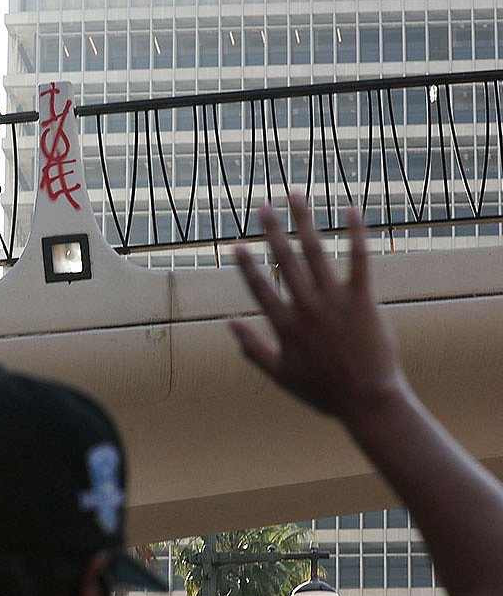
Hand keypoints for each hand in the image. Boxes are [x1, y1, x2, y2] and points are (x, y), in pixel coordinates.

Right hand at [231, 193, 405, 420]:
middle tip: (263, 206)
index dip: (247, 265)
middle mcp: (306, 308)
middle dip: (272, 230)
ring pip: (315, 252)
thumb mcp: (280, 374)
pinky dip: (355, 234)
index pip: (260, 288)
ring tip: (296, 196)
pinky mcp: (363, 300)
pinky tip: (350, 210)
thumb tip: (228, 323)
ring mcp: (335, 301)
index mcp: (285, 326)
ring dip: (304, 221)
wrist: (367, 399)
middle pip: (285, 261)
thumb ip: (252, 348)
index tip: (237, 245)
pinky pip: (359, 259)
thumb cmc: (323, 391)